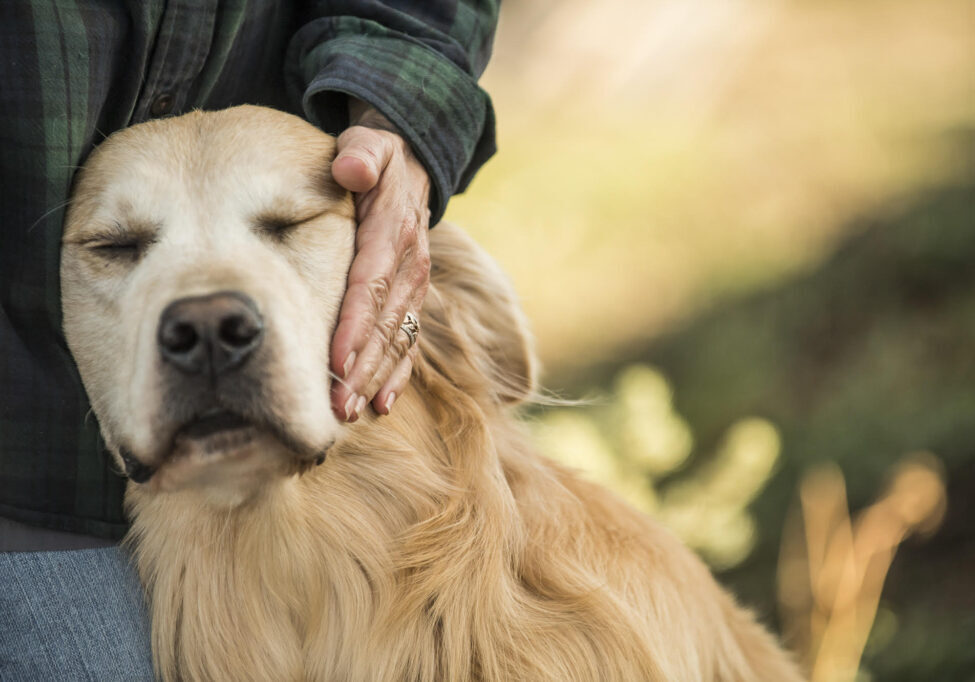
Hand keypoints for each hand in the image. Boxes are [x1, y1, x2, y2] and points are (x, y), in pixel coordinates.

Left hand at [329, 100, 430, 421]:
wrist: (410, 165)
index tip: (335, 359)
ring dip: (375, 378)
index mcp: (394, 230)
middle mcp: (410, 264)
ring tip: (350, 412)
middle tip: (337, 405)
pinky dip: (396, 374)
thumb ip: (362, 153)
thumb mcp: (370, 143)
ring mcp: (414, 286)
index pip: (372, 283)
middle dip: (362, 366)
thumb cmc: (375, 157)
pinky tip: (380, 403)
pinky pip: (408, 340)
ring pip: (397, 339)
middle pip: (386, 323)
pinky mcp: (411, 298)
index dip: (356, 323)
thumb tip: (350, 167)